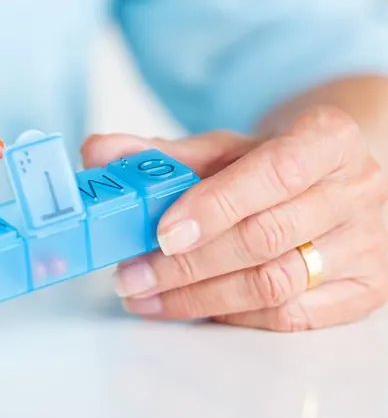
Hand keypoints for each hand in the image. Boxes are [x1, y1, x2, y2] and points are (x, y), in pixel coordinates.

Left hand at [82, 106, 387, 330]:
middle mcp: (356, 191)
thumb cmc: (271, 163)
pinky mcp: (364, 291)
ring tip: (146, 296)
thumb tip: (96, 153)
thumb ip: (161, 153)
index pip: (275, 172)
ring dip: (199, 297)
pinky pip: (291, 316)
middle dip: (188, 264)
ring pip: (276, 284)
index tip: (162, 233)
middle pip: (266, 237)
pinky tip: (190, 306)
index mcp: (328, 139)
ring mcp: (367, 245)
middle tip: (132, 275)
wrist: (329, 179)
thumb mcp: (223, 148)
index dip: (215, 206)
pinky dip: (232, 315)